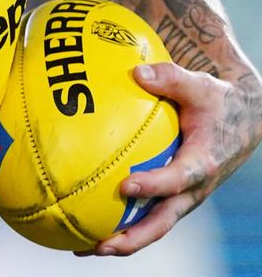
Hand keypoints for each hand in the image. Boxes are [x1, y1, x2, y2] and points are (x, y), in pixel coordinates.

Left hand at [80, 62, 261, 255]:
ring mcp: (181, 197)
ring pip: (151, 227)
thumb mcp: (200, 86)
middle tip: (100, 245)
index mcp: (202, 163)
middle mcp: (192, 189)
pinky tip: (84, 225)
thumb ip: (171, 79)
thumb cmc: (215, 101)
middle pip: (163, 222)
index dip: (154, 186)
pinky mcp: (170, 197)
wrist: (240, 121)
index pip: (178, 179)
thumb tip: (137, 73)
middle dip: (133, 237)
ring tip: (81, 247)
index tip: (126, 186)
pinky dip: (118, 225)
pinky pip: (144, 216)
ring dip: (120, 240)